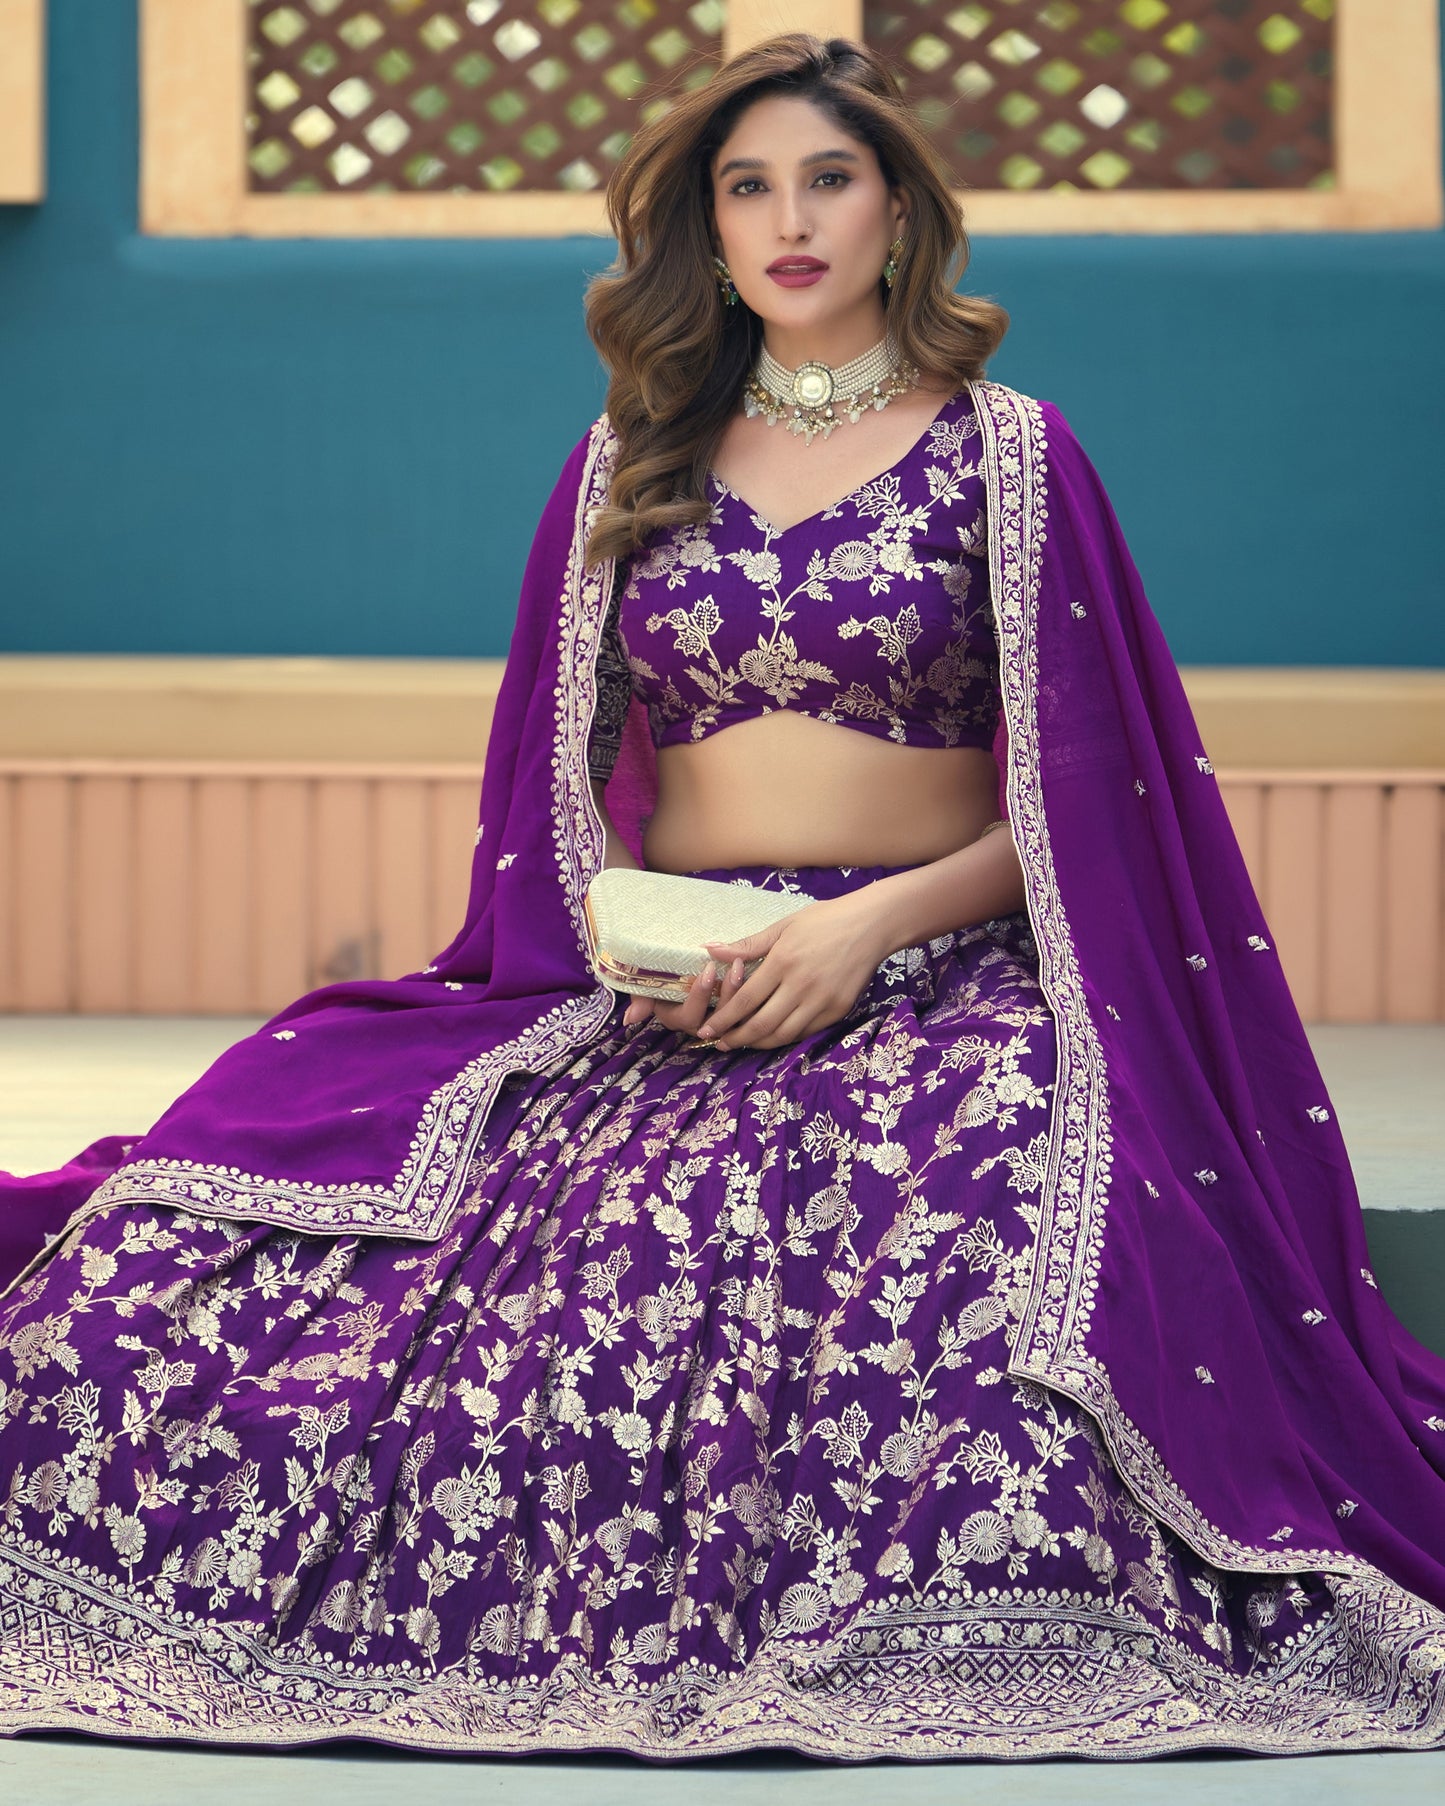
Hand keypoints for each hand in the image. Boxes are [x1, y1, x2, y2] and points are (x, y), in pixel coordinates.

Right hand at [621, 955, 747, 1035]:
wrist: (679, 960)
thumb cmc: (659, 971)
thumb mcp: (647, 982)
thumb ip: (640, 998)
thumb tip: (630, 1019)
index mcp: (676, 1017)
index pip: (689, 1016)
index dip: (700, 996)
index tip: (708, 970)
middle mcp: (698, 1023)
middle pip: (717, 1018)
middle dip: (727, 993)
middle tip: (734, 966)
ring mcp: (717, 1018)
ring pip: (734, 1015)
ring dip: (740, 990)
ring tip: (743, 964)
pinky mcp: (734, 1010)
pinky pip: (746, 1007)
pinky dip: (751, 990)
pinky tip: (753, 968)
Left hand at [693, 891, 891, 1050]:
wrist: (872, 924)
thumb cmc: (825, 920)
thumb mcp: (784, 926)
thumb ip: (748, 945)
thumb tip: (711, 950)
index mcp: (783, 961)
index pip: (745, 999)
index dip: (722, 1019)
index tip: (706, 1030)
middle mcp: (801, 985)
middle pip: (761, 1024)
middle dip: (736, 1038)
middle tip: (719, 1044)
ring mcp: (822, 1000)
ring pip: (783, 1034)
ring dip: (759, 1043)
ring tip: (742, 1043)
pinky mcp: (838, 1009)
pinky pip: (806, 1032)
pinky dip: (785, 1037)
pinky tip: (772, 1036)